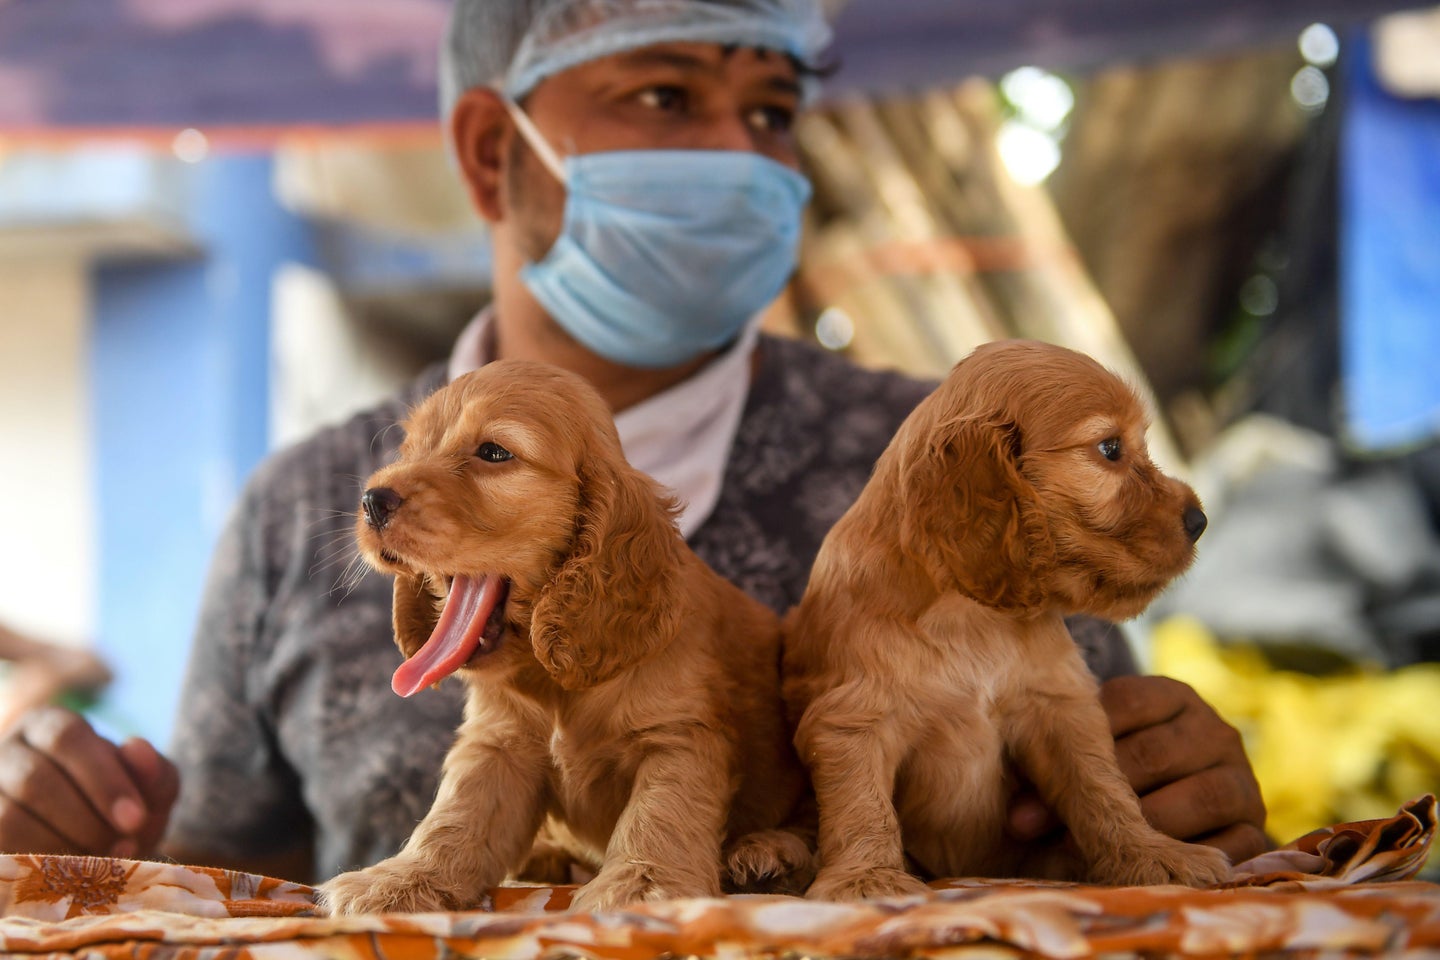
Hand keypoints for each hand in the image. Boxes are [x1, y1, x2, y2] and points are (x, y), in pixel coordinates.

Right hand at [0, 707, 178, 857]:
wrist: (94, 855)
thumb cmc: (122, 812)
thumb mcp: (150, 789)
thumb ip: (154, 770)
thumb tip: (137, 747)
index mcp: (48, 726)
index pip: (66, 737)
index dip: (102, 779)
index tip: (136, 820)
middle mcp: (7, 754)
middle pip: (35, 779)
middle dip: (86, 821)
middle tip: (123, 848)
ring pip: (8, 819)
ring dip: (60, 848)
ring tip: (99, 865)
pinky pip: (0, 851)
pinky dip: (35, 869)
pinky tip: (68, 878)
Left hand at [1007, 676, 1267, 864]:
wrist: (1183, 806)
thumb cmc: (1118, 770)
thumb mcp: (1096, 749)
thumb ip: (1062, 757)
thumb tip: (1016, 813)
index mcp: (1173, 696)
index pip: (1127, 704)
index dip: (1078, 737)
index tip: (1029, 770)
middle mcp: (1214, 731)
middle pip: (1156, 755)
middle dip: (1097, 791)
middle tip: (1041, 822)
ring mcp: (1240, 779)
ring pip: (1197, 797)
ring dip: (1142, 827)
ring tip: (1091, 849)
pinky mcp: (1254, 828)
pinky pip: (1230, 844)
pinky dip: (1186, 860)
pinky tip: (1144, 869)